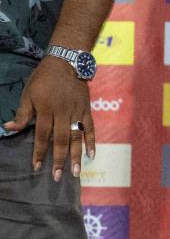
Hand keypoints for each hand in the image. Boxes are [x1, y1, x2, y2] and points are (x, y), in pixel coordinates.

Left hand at [3, 56, 92, 179]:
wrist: (67, 62)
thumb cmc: (43, 79)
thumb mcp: (28, 94)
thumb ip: (22, 113)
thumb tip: (9, 128)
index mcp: (47, 109)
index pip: (42, 134)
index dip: (39, 151)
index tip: (37, 166)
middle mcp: (63, 112)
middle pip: (61, 139)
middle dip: (59, 159)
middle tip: (57, 176)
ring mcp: (77, 111)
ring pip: (77, 136)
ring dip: (76, 155)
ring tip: (76, 171)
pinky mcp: (86, 109)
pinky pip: (90, 127)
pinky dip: (91, 141)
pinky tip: (92, 155)